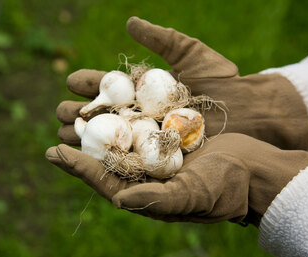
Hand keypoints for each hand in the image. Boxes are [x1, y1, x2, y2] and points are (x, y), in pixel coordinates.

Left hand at [46, 133, 307, 225]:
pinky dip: (125, 110)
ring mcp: (155, 153)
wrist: (253, 169)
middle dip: (80, 143)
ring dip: (99, 122)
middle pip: (104, 157)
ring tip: (76, 108)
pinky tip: (111, 96)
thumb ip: (156, 199)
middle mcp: (145, 174)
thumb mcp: (192, 195)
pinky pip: (139, 121)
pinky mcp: (167, 135)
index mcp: (144, 193)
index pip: (103, 181)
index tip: (54, 152)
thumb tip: (119, 200)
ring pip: (119, 136)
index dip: (78, 167)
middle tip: (58, 123)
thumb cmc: (225, 188)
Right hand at [57, 17, 307, 149]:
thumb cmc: (222, 82)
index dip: (88, 82)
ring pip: (106, 137)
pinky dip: (104, 156)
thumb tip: (130, 21)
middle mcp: (140, 114)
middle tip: (64, 112)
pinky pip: (125, 156)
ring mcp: (146, 137)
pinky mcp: (156, 157)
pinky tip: (87, 156)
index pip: (106, 85)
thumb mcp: (190, 54)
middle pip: (100, 114)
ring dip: (84, 135)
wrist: (249, 113)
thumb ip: (160, 39)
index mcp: (142, 91)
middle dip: (78, 112)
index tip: (74, 81)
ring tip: (68, 133)